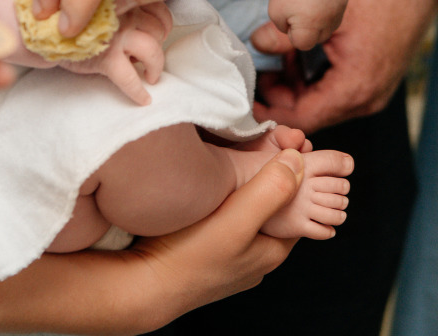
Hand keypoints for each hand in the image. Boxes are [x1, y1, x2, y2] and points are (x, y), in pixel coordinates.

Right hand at [66, 0, 173, 104]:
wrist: (32, 24)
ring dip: (155, 66)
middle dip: (157, 42)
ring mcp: (116, 34)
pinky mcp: (105, 58)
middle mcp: (123, 9)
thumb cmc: (62, 11)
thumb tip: (139, 15)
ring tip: (150, 75)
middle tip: (148, 53)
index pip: (157, 5)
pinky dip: (138, 91)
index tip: (154, 32)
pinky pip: (130, 78)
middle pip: (159, 28)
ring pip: (152, 50)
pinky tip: (143, 99)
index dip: (159, 22)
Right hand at [124, 148, 306, 322]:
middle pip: (270, 212)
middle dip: (266, 183)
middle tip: (253, 153)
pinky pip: (220, 224)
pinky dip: (218, 206)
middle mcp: (252, 260)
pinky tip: (204, 193)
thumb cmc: (188, 257)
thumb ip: (270, 190)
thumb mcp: (237, 219)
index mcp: (271, 252)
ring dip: (239, 194)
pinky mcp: (203, 257)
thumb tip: (297, 159)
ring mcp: (227, 260)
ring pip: (243, 217)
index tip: (283, 150)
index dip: (295, 178)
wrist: (140, 286)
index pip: (297, 208)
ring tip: (227, 170)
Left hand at [252, 0, 437, 133]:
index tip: (250, 103)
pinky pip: (337, 94)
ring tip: (279, 60)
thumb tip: (256, 43)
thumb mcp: (324, 17)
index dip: (272, 113)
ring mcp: (373, 94)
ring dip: (298, 89)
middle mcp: (366, 100)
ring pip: (323, 106)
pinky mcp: (373, 84)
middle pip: (312, 116)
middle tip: (261, 75)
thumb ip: (286, 36)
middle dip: (282, 99)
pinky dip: (315, 82)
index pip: (303, 118)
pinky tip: (300, 58)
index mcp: (354, 88)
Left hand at [267, 0, 348, 50]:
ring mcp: (339, 9)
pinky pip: (337, 12)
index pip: (303, 44)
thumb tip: (304, 36)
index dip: (292, 33)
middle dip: (308, 30)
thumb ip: (289, 32)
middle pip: (319, 38)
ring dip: (320, 22)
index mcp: (310, 26)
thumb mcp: (277, 16)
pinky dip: (328, 9)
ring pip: (331, 27)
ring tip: (309, 5)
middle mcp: (328, 20)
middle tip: (298, 10)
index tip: (288, 17)